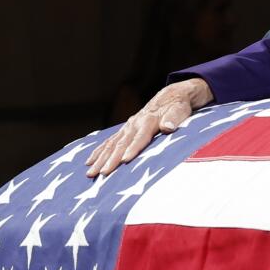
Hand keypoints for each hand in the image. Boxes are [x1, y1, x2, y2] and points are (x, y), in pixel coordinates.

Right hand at [86, 78, 213, 176]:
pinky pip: (108, 142)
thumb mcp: (180, 110)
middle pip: (120, 144)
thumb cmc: (177, 106)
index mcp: (148, 121)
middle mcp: (134, 124)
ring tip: (91, 173)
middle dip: (110, 160)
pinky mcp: (124, 130)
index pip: (139, 138)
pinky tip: (89, 162)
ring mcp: (127, 127)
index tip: (124, 160)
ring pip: (111, 145)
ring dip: (100, 159)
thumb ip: (173, 119)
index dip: (132, 149)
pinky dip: (98, 152)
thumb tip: (167, 127)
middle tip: (102, 173)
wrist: (169, 96)